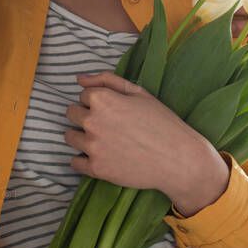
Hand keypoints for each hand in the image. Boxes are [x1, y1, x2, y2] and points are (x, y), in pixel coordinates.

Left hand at [65, 71, 229, 216]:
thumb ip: (106, 80)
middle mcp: (92, 121)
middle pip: (71, 113)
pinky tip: (101, 156)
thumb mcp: (139, 92)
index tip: (112, 110)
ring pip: (70, 137)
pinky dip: (84, 160)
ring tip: (103, 140)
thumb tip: (79, 79)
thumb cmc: (161, 122)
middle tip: (107, 125)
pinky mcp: (96, 169)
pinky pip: (75, 162)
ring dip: (81, 136)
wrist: (178, 159)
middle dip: (85, 116)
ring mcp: (92, 146)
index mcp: (102, 99)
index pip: (83, 95)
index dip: (98, 101)